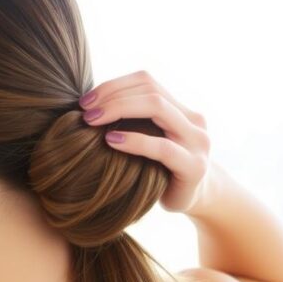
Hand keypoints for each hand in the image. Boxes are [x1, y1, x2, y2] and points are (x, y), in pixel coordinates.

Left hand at [78, 70, 213, 213]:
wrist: (192, 201)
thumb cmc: (160, 170)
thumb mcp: (148, 140)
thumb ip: (133, 121)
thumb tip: (90, 103)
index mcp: (181, 108)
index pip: (146, 81)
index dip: (114, 85)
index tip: (86, 101)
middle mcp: (194, 119)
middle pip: (150, 90)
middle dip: (113, 96)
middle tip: (85, 110)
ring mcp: (197, 141)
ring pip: (158, 108)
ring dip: (119, 109)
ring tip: (92, 121)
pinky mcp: (194, 166)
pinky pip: (162, 147)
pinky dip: (134, 140)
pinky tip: (111, 140)